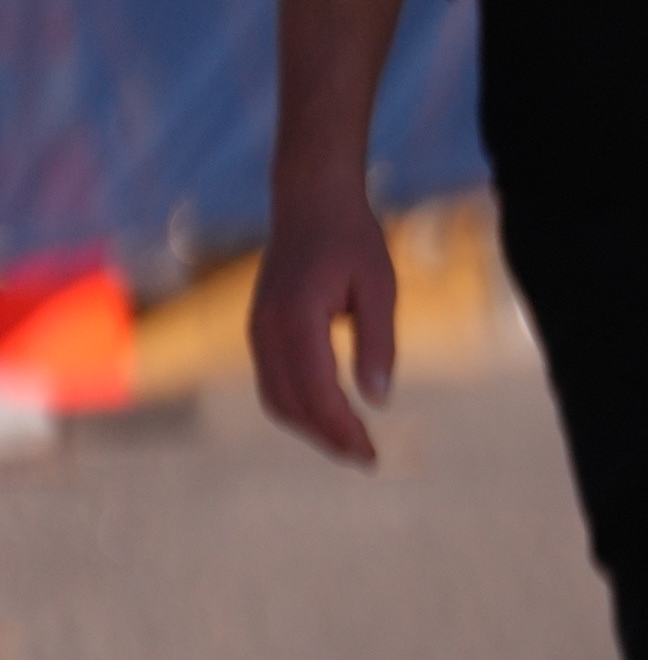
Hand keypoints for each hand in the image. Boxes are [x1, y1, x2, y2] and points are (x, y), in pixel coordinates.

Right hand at [250, 178, 399, 464]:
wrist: (311, 201)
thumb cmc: (353, 239)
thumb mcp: (380, 287)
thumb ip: (379, 342)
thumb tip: (379, 401)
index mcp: (296, 317)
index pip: (316, 391)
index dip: (342, 429)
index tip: (372, 454)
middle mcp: (266, 329)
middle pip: (291, 404)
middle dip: (328, 437)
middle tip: (368, 458)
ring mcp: (256, 330)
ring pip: (276, 399)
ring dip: (311, 428)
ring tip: (352, 443)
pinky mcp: (258, 330)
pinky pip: (272, 383)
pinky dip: (298, 407)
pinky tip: (330, 415)